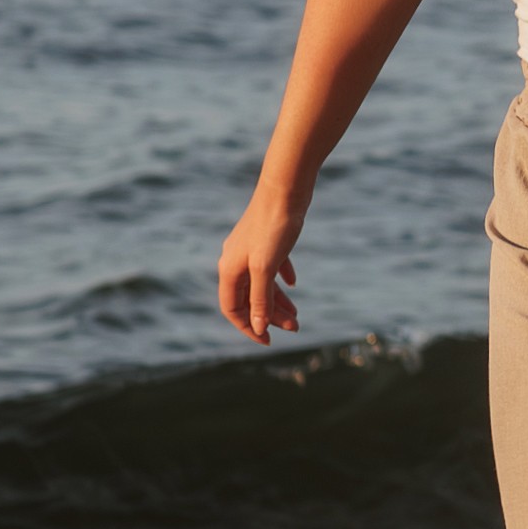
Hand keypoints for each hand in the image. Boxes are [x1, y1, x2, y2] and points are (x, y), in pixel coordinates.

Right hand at [218, 188, 304, 344]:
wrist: (286, 188)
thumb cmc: (274, 227)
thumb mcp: (266, 267)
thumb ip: (260, 298)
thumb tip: (257, 326)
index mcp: (229, 269)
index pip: (232, 309)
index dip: (248, 327)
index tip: (268, 341)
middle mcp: (235, 260)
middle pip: (249, 298)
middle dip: (269, 316)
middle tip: (295, 328)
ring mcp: (250, 249)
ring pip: (261, 283)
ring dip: (278, 301)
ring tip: (298, 315)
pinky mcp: (266, 239)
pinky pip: (271, 265)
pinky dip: (282, 278)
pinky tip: (294, 283)